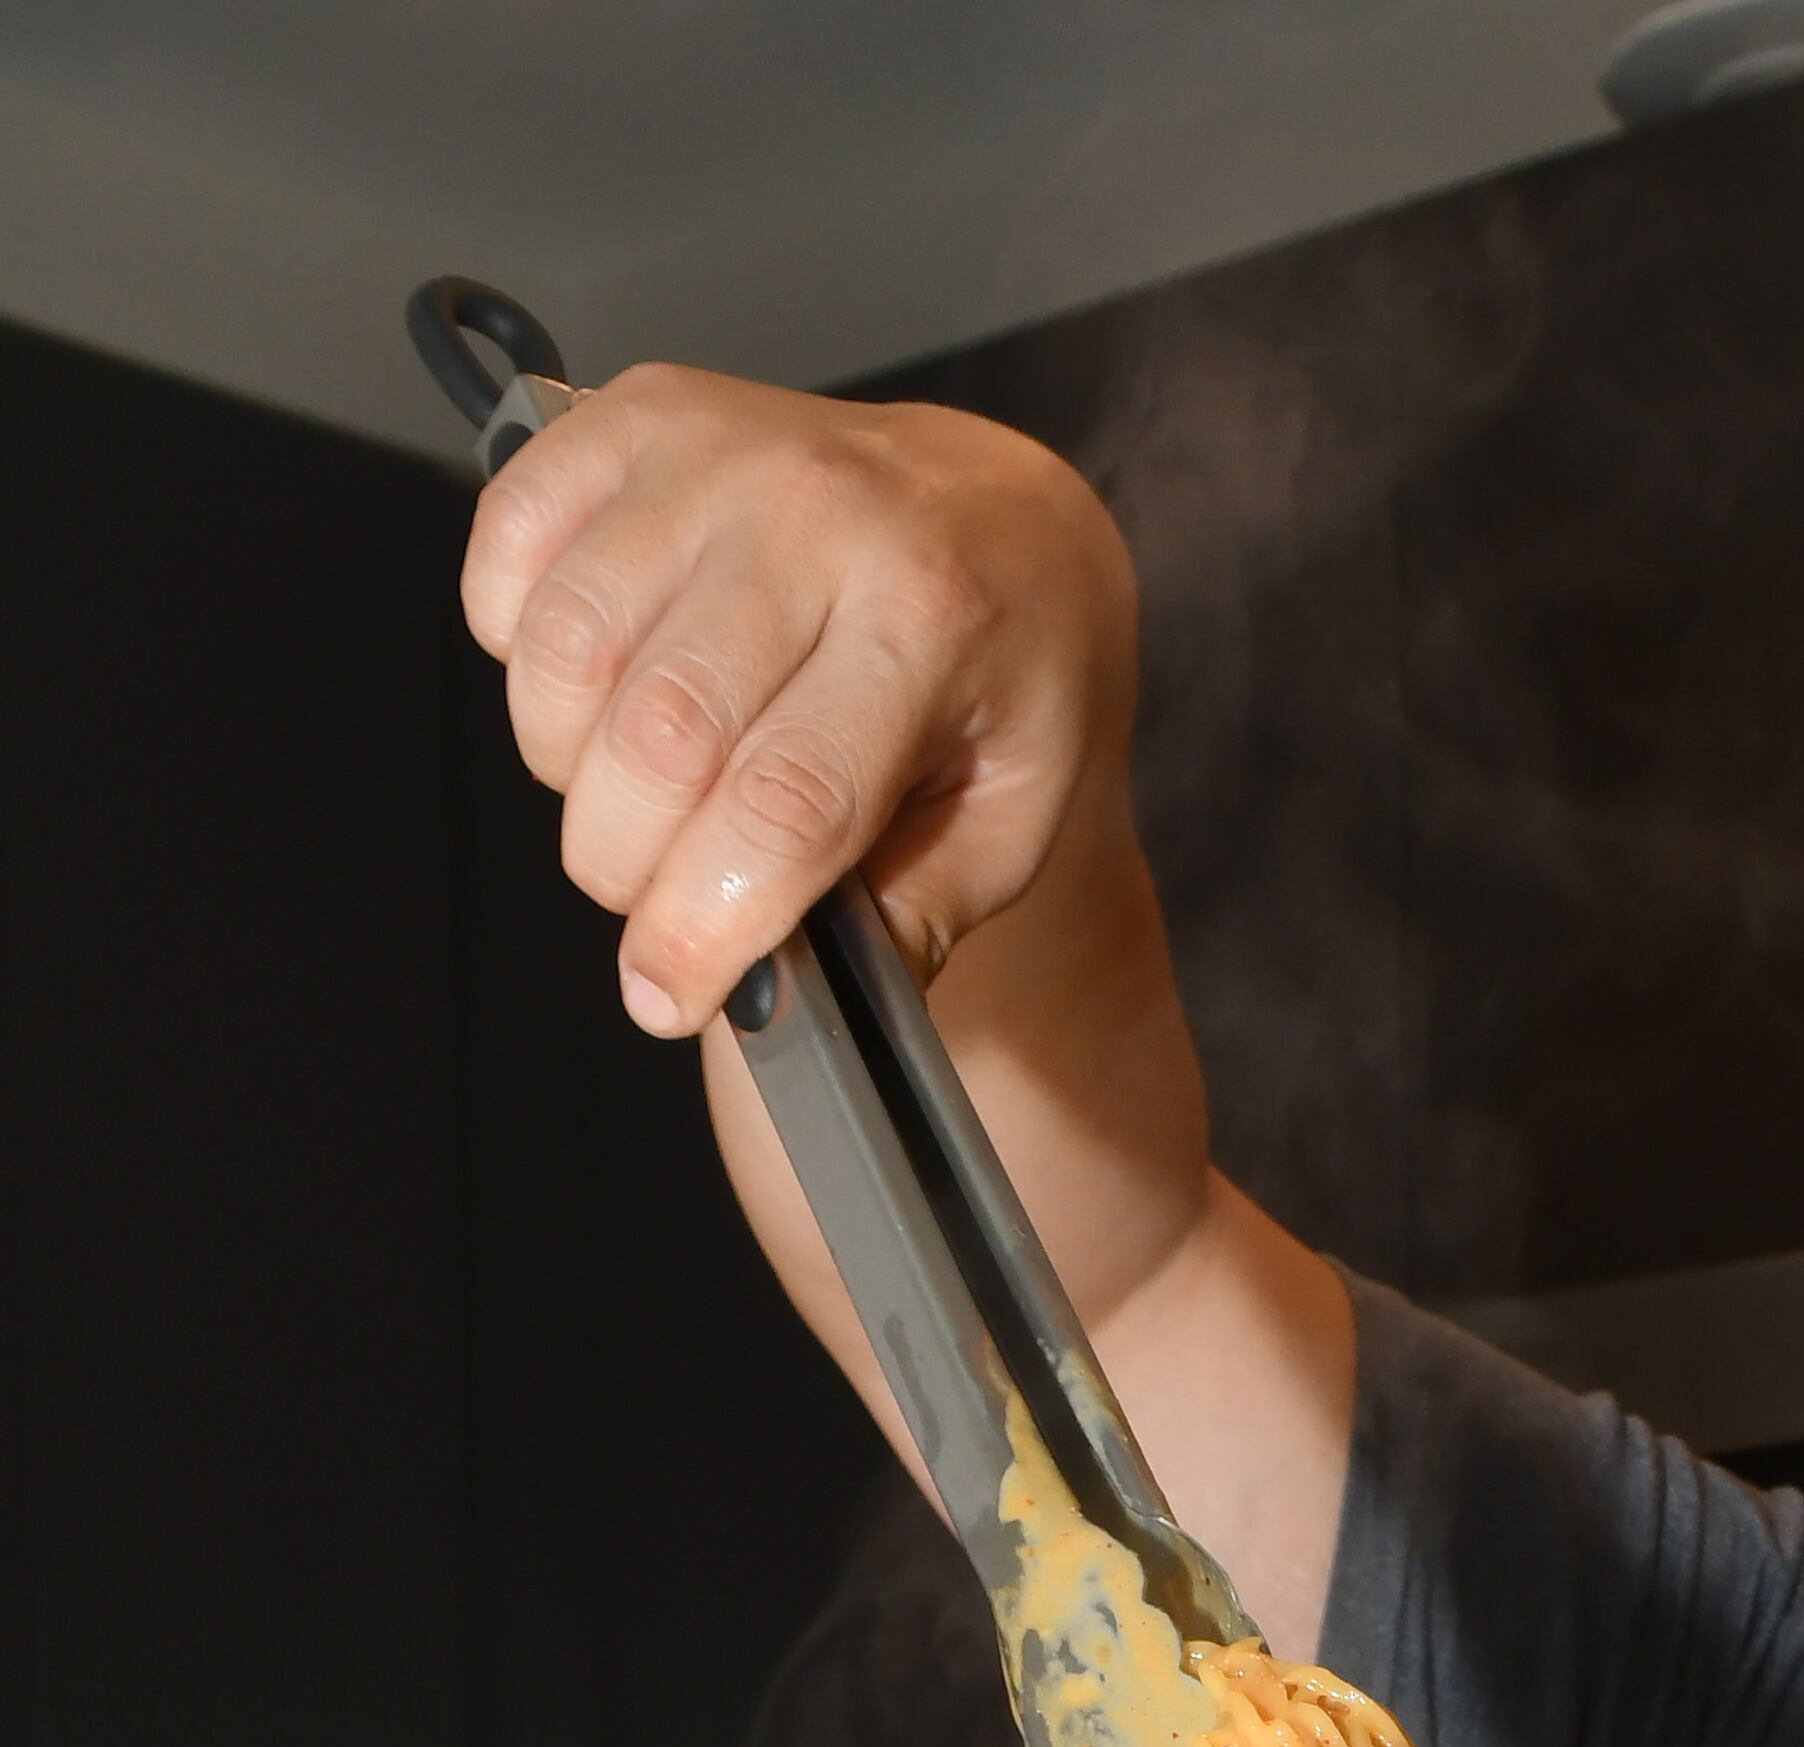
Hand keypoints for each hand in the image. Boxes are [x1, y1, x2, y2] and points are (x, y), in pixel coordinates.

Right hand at [462, 365, 1143, 1040]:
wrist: (1002, 518)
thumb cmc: (1001, 677)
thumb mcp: (1011, 820)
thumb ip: (907, 917)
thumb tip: (781, 998)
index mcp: (933, 620)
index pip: (783, 804)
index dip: (701, 924)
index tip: (666, 993)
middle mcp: (819, 511)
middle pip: (656, 740)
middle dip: (626, 863)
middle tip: (661, 894)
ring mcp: (718, 448)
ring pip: (565, 651)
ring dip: (569, 763)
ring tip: (639, 786)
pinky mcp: (636, 410)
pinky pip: (511, 549)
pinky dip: (521, 647)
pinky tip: (600, 682)